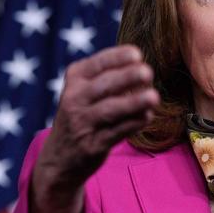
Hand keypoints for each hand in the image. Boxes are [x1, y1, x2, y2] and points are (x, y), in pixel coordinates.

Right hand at [34, 45, 159, 192]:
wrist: (59, 158)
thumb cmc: (82, 114)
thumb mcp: (84, 90)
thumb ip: (110, 77)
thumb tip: (143, 65)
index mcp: (75, 79)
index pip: (97, 64)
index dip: (117, 58)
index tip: (137, 54)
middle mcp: (74, 99)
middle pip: (103, 86)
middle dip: (127, 77)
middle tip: (148, 72)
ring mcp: (82, 124)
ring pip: (110, 110)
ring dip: (134, 103)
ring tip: (154, 97)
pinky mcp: (92, 146)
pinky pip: (116, 132)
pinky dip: (134, 123)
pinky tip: (148, 116)